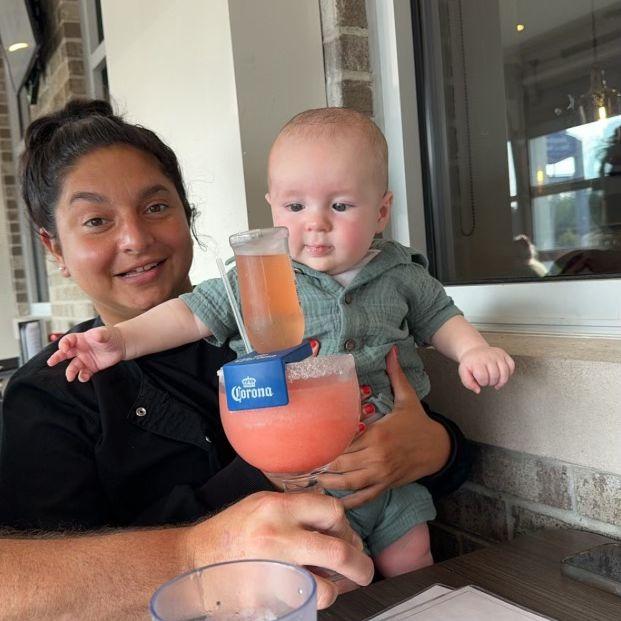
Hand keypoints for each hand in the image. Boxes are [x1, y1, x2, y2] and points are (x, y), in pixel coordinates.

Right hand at [47, 326, 124, 381]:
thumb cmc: (111, 336)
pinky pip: (84, 373)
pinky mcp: (91, 367)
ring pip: (73, 366)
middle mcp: (80, 349)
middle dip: (57, 357)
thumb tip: (95, 335)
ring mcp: (85, 359)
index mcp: (81, 339)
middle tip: (50, 363)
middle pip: (65, 354)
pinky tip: (84, 377)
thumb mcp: (106, 333)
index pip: (68, 340)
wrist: (121, 345)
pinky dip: (82, 376)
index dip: (64, 344)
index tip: (64, 348)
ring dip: (70, 371)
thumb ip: (100, 334)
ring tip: (70, 377)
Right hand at [183, 491, 373, 607]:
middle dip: (360, 562)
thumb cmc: (231, 531)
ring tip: (334, 583)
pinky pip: (307, 602)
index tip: (343, 534)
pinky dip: (314, 599)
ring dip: (337, 587)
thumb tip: (332, 522)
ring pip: (327, 584)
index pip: (332, 510)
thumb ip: (295, 508)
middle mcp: (279, 535)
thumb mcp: (262, 504)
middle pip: (339, 549)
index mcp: (278, 507)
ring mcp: (274, 569)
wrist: (194, 560)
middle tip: (363, 569)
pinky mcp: (267, 597)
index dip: (344, 525)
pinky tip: (308, 592)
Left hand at [318, 346, 450, 508]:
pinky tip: (334, 502)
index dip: (327, 446)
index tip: (311, 445)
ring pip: (350, 483)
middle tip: (303, 465)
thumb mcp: (408, 397)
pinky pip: (365, 497)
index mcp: (378, 434)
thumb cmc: (418, 422)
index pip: (346, 442)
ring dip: (330, 484)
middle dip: (323, 466)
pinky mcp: (386, 485)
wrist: (439, 448)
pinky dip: (349, 502)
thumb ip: (395, 375)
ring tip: (312, 481)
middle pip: (343, 464)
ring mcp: (382, 474)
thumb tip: (391, 350)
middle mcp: (378, 456)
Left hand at [458, 345, 514, 393]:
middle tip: (487, 380)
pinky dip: (509, 373)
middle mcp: (488, 357)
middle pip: (495, 376)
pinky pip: (512, 365)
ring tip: (496, 381)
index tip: (480, 381)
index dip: (482, 383)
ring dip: (501, 381)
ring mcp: (497, 355)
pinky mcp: (504, 354)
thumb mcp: (464, 372)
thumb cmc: (470, 363)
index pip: (483, 377)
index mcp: (477, 362)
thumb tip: (478, 390)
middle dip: (491, 382)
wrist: (474, 351)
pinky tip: (502, 375)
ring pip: (505, 372)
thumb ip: (468, 383)